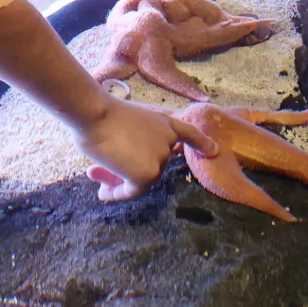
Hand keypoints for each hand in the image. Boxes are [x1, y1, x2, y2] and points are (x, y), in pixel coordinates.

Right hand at [79, 97, 217, 200]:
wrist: (96, 113)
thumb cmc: (103, 112)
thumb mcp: (129, 121)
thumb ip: (137, 137)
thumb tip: (125, 157)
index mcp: (165, 122)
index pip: (190, 134)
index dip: (202, 143)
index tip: (213, 151)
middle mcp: (168, 140)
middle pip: (151, 164)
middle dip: (127, 170)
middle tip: (100, 171)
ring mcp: (160, 158)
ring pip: (140, 179)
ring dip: (117, 182)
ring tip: (94, 176)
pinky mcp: (147, 174)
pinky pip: (131, 192)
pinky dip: (116, 194)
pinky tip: (102, 193)